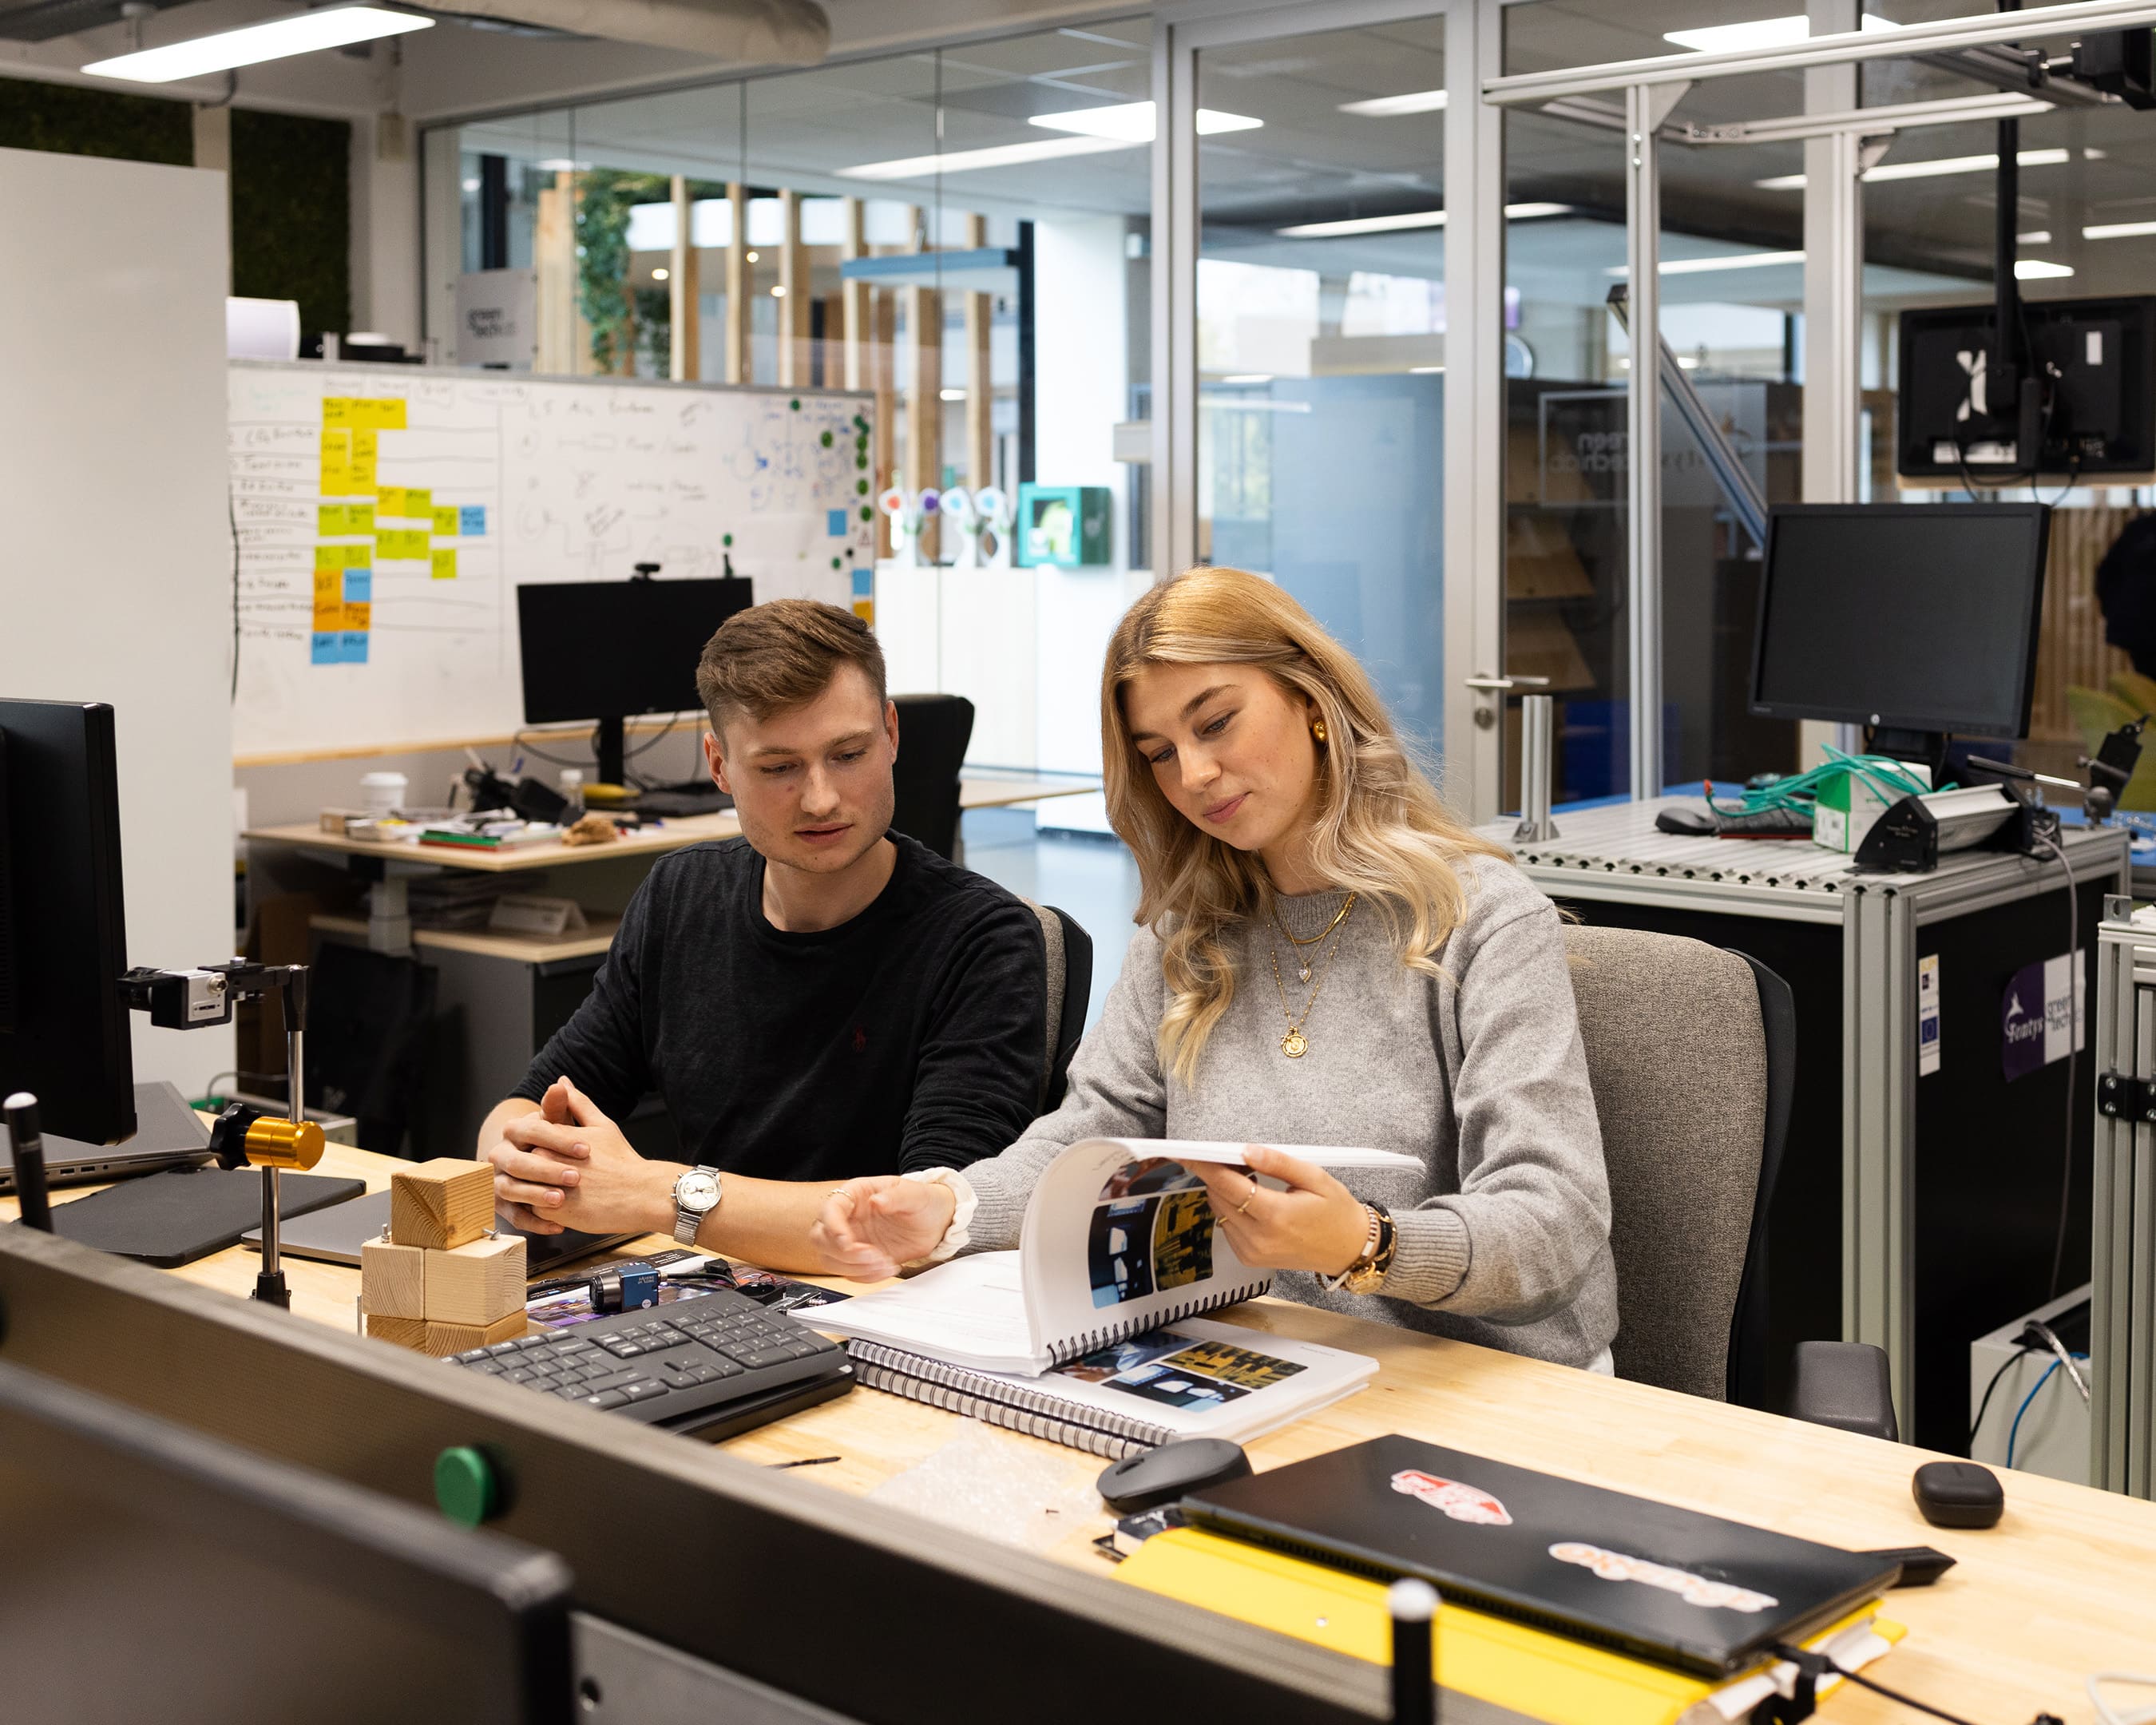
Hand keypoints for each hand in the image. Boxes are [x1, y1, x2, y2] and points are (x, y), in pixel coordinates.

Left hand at [486, 1076, 672, 1237]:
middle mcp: (544, 1159)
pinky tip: (563, 1209)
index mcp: (553, 1136)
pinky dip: (542, 1212)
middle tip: (560, 1180)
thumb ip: (577, 1103)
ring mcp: (544, 1185)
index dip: (540, 1149)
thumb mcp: (601, 1125)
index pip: (528, 1139)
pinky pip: (531, 1213)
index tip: (557, 1158)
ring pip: (524, 1189)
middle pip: (523, 1165)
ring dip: (535, 1192)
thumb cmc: (622, 1160)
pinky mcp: (549, 1212)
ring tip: (560, 1195)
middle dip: (533, 1172)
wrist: (640, 1194)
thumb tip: (561, 1081)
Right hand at [808, 1176, 956, 1280]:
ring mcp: (852, 1239)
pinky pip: (849, 1273)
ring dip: (853, 1267)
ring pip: (830, 1259)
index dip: (833, 1226)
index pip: (830, 1209)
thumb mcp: (914, 1194)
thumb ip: (895, 1196)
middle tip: (871, 1255)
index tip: (847, 1241)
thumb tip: (876, 1201)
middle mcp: (848, 1217)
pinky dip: (865, 1276)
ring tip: (882, 1264)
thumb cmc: (922, 1201)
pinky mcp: (859, 1259)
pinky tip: (885, 1269)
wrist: (935, 1221)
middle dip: (842, 1252)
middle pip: (821, 1238)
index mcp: (855, 1194)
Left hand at [1188, 1145, 1371, 1276]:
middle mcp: (1259, 1238)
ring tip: (1248, 1179)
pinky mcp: (1250, 1258)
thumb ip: (1278, 1163)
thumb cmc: (1336, 1212)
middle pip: (1218, 1198)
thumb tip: (1247, 1151)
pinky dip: (1231, 1209)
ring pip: (1219, 1213)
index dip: (1206, 1166)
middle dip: (1217, 1175)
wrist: (1348, 1249)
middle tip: (1231, 1158)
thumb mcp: (1315, 1178)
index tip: (1189, 1153)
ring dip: (1224, 1192)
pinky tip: (1251, 1201)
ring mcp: (1252, 1252)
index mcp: (1276, 1216)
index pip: (1228, 1186)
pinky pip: (1227, 1227)